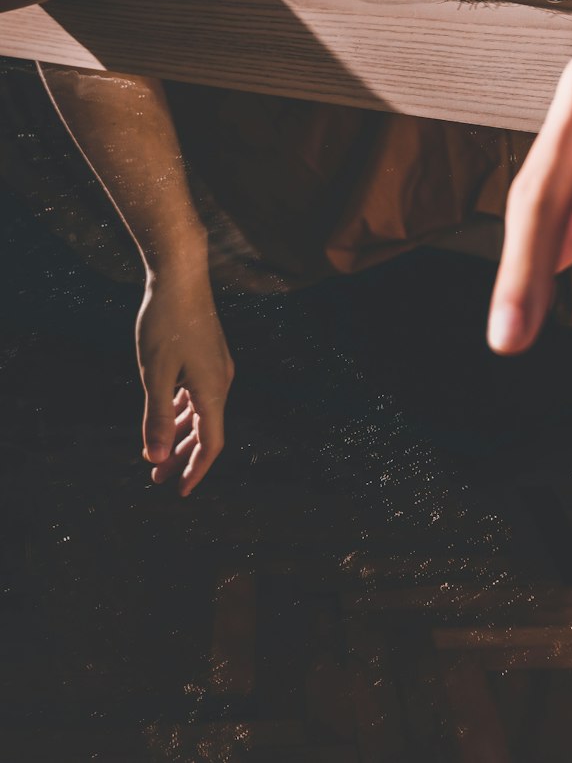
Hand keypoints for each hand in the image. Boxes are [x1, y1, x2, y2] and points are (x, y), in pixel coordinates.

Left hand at [135, 276, 234, 494]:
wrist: (180, 274)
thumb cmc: (165, 321)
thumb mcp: (155, 373)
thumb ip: (155, 417)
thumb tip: (155, 457)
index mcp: (212, 389)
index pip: (211, 444)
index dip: (196, 470)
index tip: (180, 492)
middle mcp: (222, 380)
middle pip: (206, 431)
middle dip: (182, 457)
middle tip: (156, 478)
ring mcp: (216, 366)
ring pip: (201, 412)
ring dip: (180, 434)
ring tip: (157, 453)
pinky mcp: (208, 355)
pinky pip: (198, 394)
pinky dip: (183, 411)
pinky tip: (167, 415)